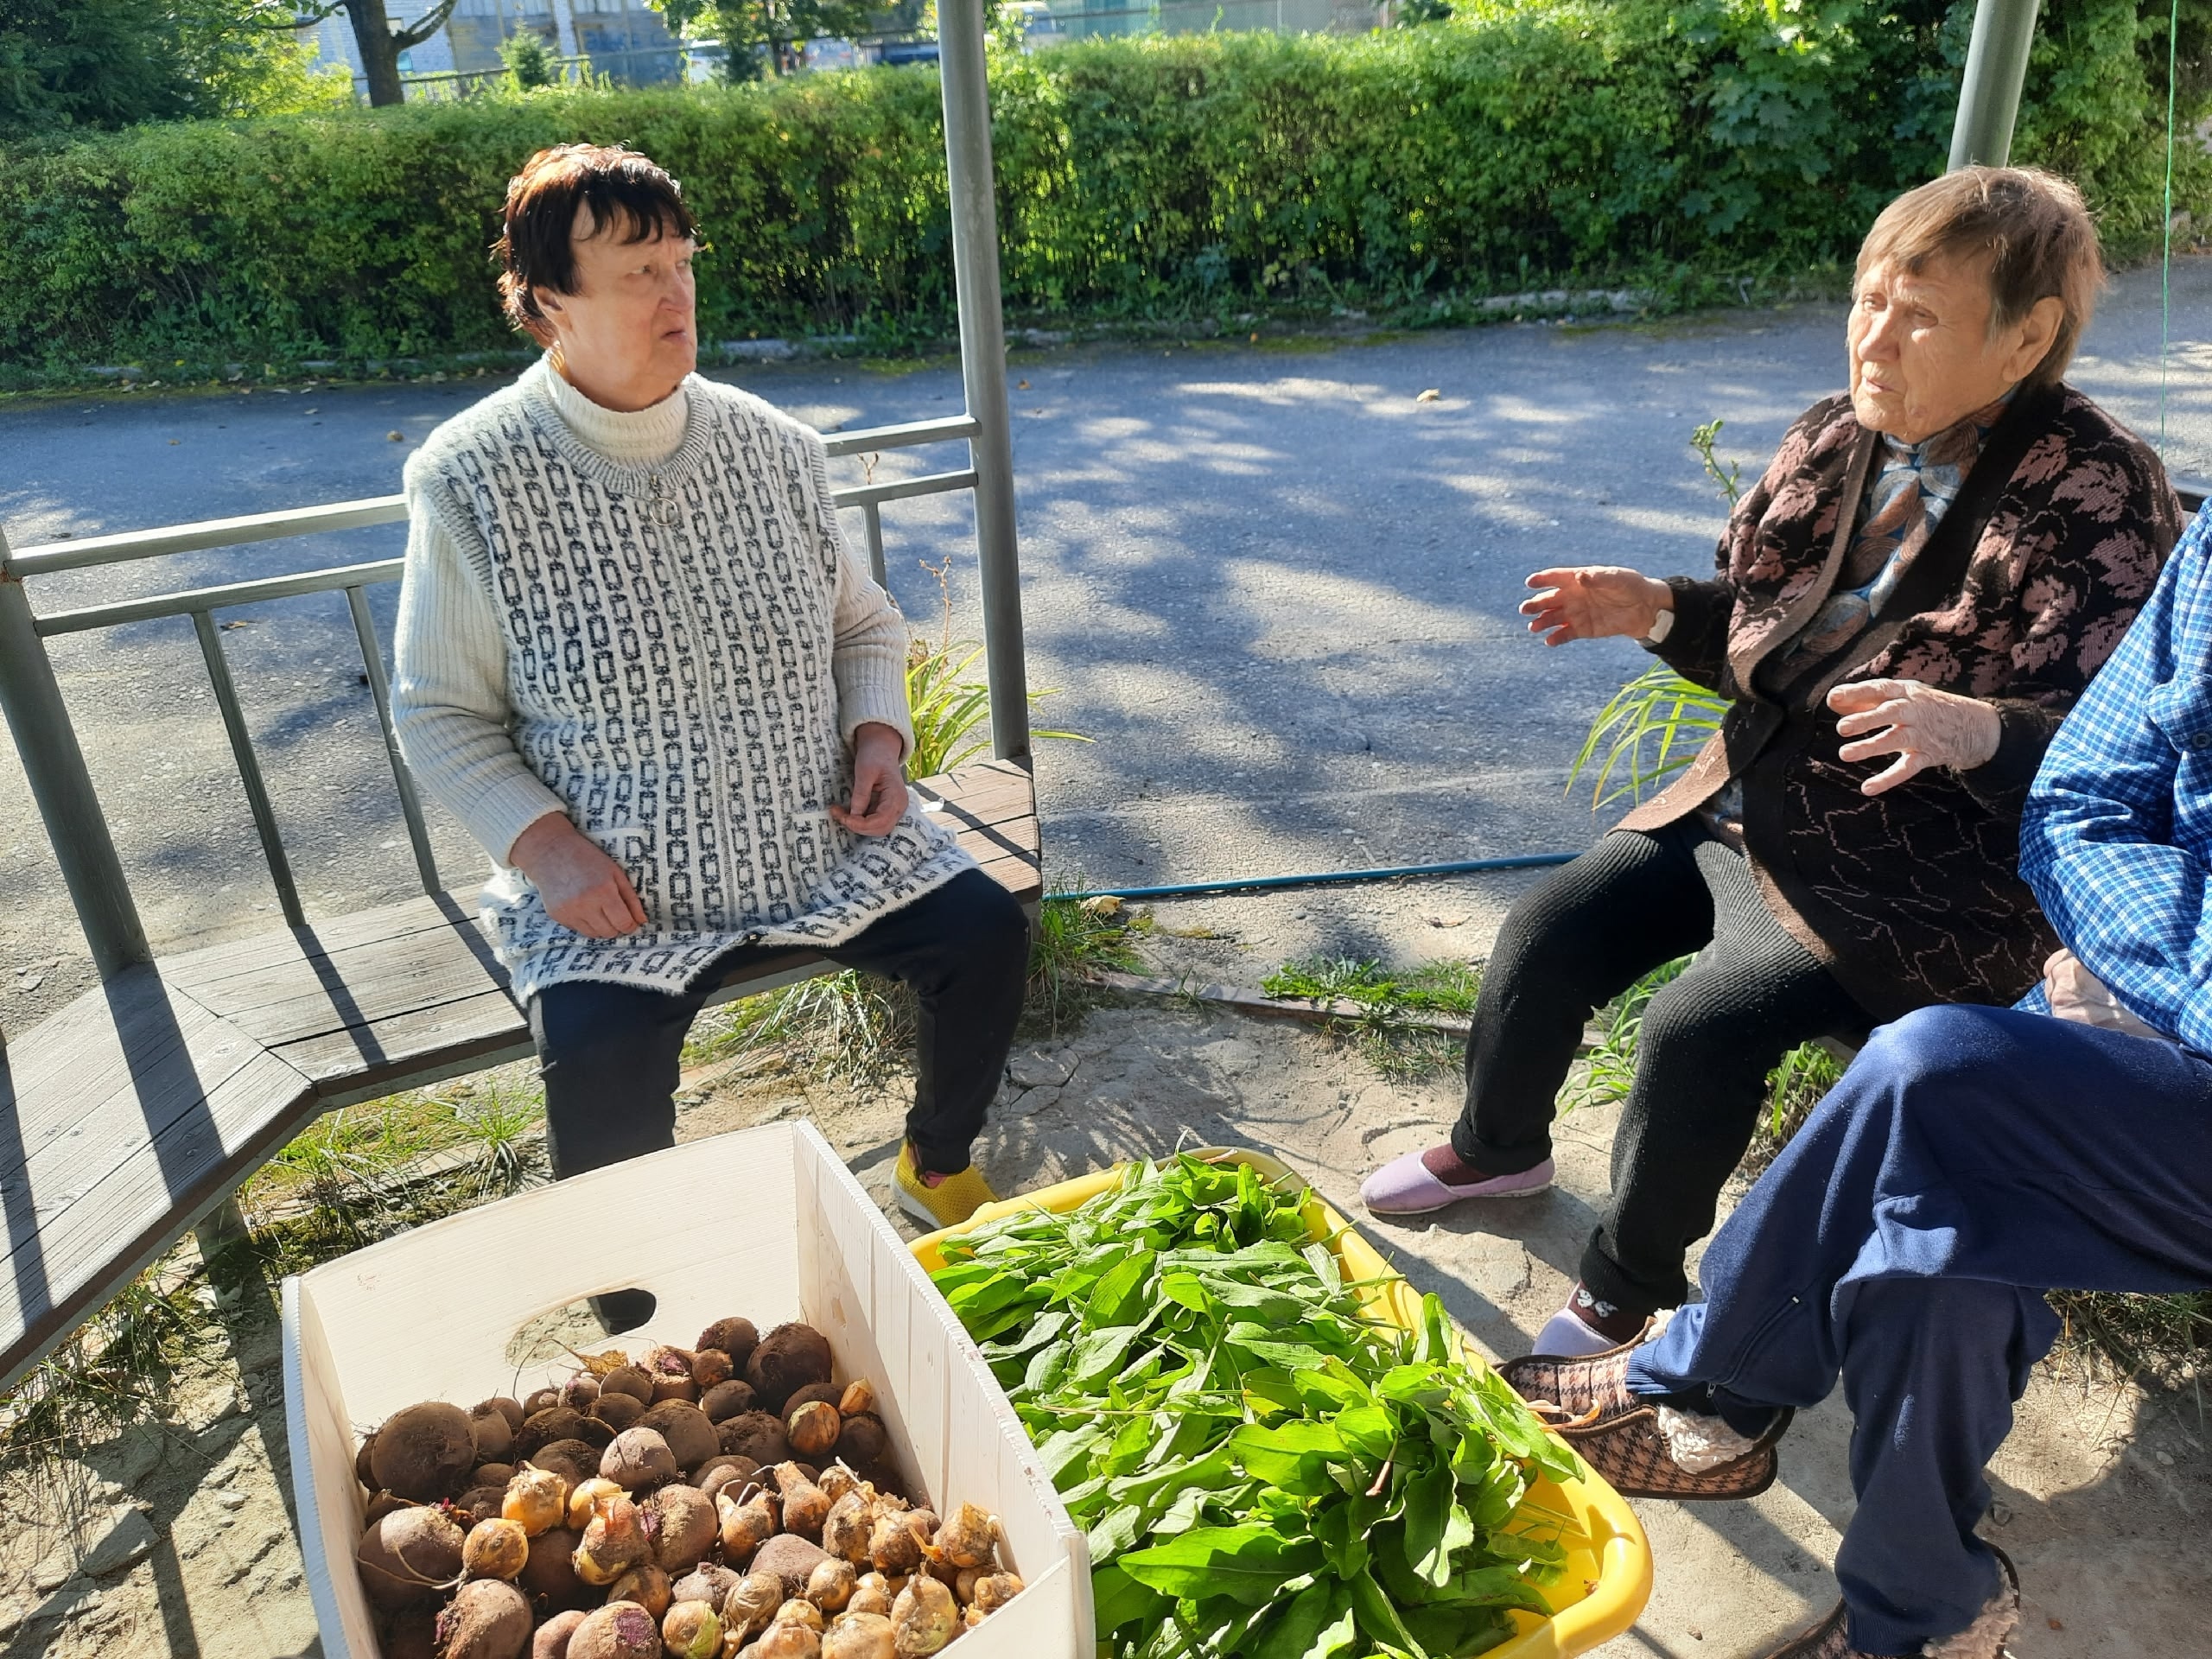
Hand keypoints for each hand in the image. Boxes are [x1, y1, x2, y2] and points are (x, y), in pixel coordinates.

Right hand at [509, 813, 646, 938]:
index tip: (630, 920)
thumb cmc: (588, 858)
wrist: (550, 851)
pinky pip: (579, 930)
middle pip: (610, 933)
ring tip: (598, 908)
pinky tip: (583, 906)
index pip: (623, 924)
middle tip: (615, 912)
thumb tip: (642, 922)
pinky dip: (585, 923)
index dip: (630, 925)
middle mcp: (585, 905)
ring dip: (601, 926)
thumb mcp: (615, 873)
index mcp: (603, 891)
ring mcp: (569, 912)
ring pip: (594, 935)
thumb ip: (631, 899)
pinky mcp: (557, 916)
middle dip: (616, 926)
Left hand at [831, 721, 907, 836]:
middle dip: (858, 827)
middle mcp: (899, 807)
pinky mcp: (885, 809)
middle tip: (838, 815)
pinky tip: (846, 812)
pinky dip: (859, 821)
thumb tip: (854, 815)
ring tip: (840, 813)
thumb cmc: (874, 756)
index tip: (844, 818)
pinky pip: (873, 822)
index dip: (861, 824)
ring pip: (877, 829)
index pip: (881, 821)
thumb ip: (861, 794)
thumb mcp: (865, 772)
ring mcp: (893, 809)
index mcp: (896, 797)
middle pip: (880, 829)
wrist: (881, 748)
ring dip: (858, 826)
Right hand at [1520, 566, 1674, 646]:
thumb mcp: (1616, 578)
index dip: (1541, 579)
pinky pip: (1564, 634)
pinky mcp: (1582, 629)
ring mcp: (1576, 613)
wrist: (1643, 608)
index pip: (1555, 578)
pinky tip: (1549, 641)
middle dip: (1535, 604)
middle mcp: (1572, 596)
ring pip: (1552, 618)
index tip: (1530, 583)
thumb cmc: (1629, 586)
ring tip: (1534, 627)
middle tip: (1525, 609)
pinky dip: (1556, 638)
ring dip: (1541, 622)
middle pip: (1548, 599)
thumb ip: (1597, 578)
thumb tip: (1580, 577)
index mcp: (1577, 579)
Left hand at [1827, 679, 2001, 795]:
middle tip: (1841, 727)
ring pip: (1895, 740)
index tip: (1834, 697)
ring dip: (1870, 747)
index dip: (1857, 693)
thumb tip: (1832, 700)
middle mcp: (1914, 711)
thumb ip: (1866, 698)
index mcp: (1905, 693)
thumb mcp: (1900, 695)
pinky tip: (1868, 788)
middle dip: (1866, 719)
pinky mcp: (1927, 756)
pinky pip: (1906, 769)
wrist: (1972, 725)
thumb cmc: (1923, 707)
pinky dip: (1888, 779)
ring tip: (1845, 754)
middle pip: (1889, 713)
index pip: (1880, 689)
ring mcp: (1921, 734)